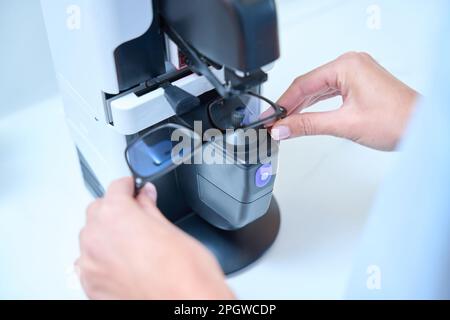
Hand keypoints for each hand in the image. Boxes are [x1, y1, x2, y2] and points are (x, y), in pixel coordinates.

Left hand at [77, 177, 233, 299]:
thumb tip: (145, 196)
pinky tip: (123, 261)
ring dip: (107, 233)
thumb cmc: (184, 275)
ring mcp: (90, 265)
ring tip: (133, 241)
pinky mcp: (91, 286)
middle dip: (116, 208)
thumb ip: (150, 208)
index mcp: (116, 215)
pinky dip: (102, 257)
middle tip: (138, 213)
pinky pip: (89, 262)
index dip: (130, 186)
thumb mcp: (171, 229)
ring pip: (92, 237)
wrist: (184, 307)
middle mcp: (96, 238)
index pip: (116, 188)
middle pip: (98, 210)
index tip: (135, 189)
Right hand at [271, 52, 418, 150]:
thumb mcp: (344, 124)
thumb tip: (283, 128)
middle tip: (274, 122)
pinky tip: (304, 114)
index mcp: (347, 65)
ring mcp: (355, 73)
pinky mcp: (359, 84)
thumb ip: (308, 125)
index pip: (304, 84)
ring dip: (301, 106)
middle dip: (290, 105)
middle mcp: (351, 64)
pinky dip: (315, 104)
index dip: (283, 103)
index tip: (270, 118)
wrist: (423, 127)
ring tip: (284, 121)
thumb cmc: (397, 120)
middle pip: (309, 85)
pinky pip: (329, 92)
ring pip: (318, 89)